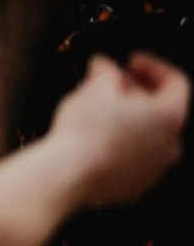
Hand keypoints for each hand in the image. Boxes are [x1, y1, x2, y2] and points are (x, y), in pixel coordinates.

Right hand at [49, 53, 188, 206]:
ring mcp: (154, 168)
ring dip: (130, 120)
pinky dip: (121, 144)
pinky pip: (134, 158)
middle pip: (162, 110)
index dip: (153, 66)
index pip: (176, 83)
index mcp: (168, 117)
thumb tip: (105, 67)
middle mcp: (170, 145)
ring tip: (100, 111)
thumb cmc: (87, 131)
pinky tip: (97, 137)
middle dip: (138, 93)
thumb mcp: (96, 86)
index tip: (133, 61)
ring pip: (149, 136)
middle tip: (112, 83)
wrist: (70, 171)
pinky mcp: (135, 184)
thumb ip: (107, 70)